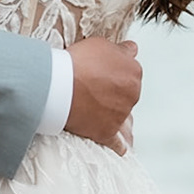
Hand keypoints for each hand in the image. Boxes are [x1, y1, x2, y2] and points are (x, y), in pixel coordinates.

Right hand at [64, 37, 140, 154]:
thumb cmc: (78, 62)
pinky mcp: (107, 132)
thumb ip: (121, 50)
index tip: (102, 70)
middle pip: (127, 93)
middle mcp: (132, 94)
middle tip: (96, 88)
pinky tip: (123, 148)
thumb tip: (132, 49)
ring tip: (105, 113)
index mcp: (134, 73)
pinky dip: (120, 145)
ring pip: (124, 116)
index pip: (130, 71)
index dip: (115, 70)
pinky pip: (118, 143)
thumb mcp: (101, 44)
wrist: (60, 85)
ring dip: (117, 114)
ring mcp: (120, 115)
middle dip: (116, 91)